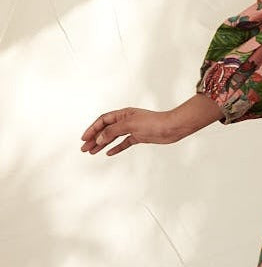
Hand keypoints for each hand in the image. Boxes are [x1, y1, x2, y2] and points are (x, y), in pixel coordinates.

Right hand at [81, 94, 220, 155]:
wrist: (172, 128)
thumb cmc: (154, 122)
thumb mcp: (130, 125)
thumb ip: (113, 131)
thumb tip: (99, 138)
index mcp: (123, 114)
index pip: (102, 121)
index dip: (92, 129)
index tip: (84, 139)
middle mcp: (126, 120)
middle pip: (105, 129)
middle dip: (94, 139)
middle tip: (84, 149)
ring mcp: (132, 129)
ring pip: (113, 137)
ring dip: (102, 144)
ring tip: (92, 152)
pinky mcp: (139, 137)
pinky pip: (124, 143)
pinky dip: (116, 148)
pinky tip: (108, 153)